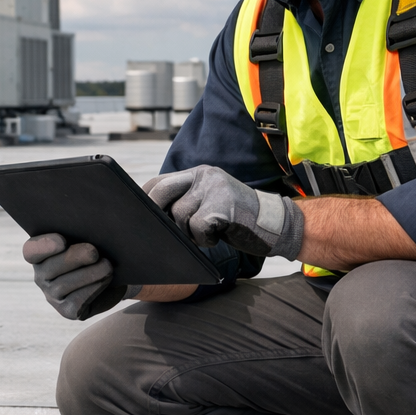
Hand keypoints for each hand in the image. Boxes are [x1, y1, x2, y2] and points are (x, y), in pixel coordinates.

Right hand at [22, 233, 135, 319]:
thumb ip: (84, 228)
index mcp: (41, 254)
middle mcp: (41, 275)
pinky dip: (93, 289)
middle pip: (50, 267)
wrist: (113, 274)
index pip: (31, 250)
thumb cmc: (98, 248)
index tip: (62, 241)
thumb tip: (94, 218)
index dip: (44, 246)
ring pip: (64, 285)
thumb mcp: (89, 236)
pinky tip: (106, 279)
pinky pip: (76, 301)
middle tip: (94, 252)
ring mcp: (52, 295)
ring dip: (88, 274)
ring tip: (107, 266)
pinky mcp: (67, 310)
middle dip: (73, 258)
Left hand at [143, 165, 304, 258]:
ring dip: (188, 233)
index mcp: (199, 173)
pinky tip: (219, 237)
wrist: (276, 224)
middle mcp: (205, 176)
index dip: (146, 198)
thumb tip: (152, 216)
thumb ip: (187, 201)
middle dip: (154, 213)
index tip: (139, 214)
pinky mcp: (223, 207)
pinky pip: (197, 228)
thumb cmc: (239, 219)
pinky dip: (204, 240)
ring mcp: (214, 189)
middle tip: (157, 231)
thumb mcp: (211, 201)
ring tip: (207, 234)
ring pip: (179, 215)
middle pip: (163, 192)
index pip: (160, 181)